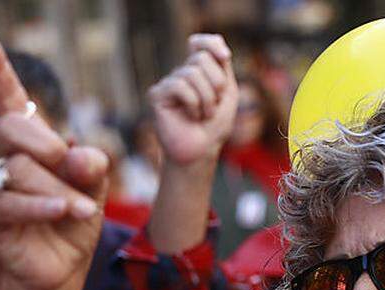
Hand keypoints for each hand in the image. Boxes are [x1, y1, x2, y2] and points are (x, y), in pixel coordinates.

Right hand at [0, 32, 108, 289]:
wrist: (61, 271)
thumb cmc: (74, 224)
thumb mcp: (94, 189)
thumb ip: (90, 166)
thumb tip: (76, 154)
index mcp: (31, 143)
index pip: (8, 99)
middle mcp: (5, 157)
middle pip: (11, 127)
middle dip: (46, 144)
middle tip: (73, 168)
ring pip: (18, 169)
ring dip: (58, 190)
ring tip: (81, 210)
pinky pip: (9, 202)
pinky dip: (42, 205)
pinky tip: (65, 211)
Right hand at [148, 34, 237, 165]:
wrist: (201, 151)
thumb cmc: (215, 125)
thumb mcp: (227, 91)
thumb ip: (222, 66)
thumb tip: (217, 43)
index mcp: (198, 72)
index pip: (200, 44)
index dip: (211, 44)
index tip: (226, 58)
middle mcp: (181, 74)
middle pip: (201, 58)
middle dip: (216, 84)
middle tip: (214, 106)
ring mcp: (169, 84)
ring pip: (192, 73)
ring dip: (207, 98)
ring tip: (204, 115)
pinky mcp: (157, 95)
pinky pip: (180, 86)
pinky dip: (193, 103)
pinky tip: (190, 117)